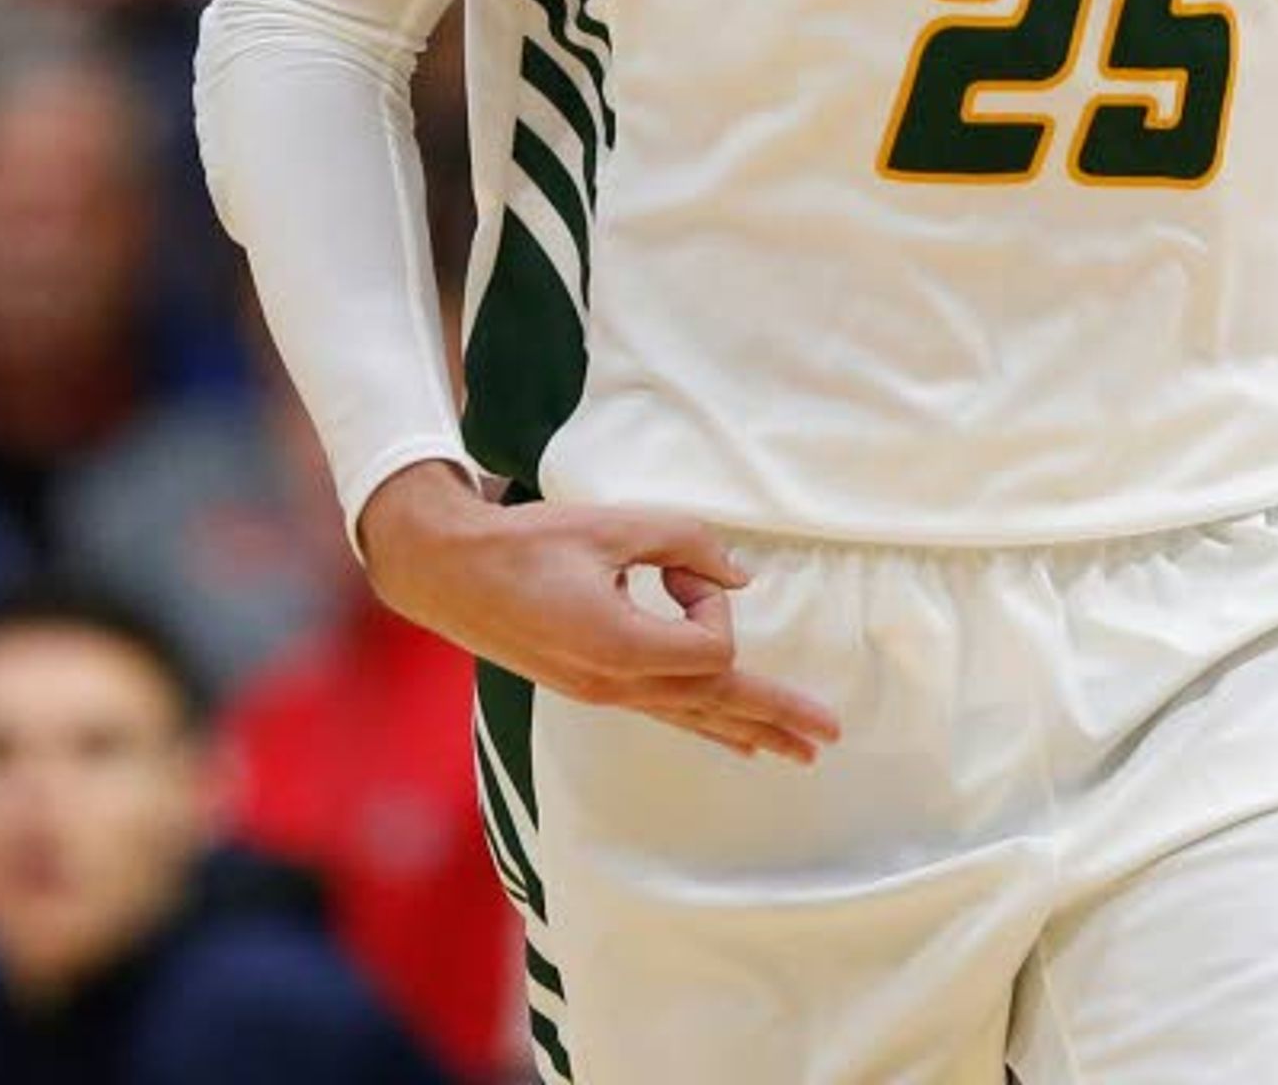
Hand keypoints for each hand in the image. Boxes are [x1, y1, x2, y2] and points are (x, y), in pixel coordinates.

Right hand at [356, 461, 840, 763]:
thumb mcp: (611, 527)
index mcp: (619, 647)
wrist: (449, 575)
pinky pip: (666, 715)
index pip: (710, 649)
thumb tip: (737, 577)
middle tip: (828, 737)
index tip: (680, 566)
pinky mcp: (593, 688)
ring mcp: (603, 694)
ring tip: (794, 752)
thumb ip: (683, 543)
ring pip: (693, 719)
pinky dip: (707, 725)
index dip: (711, 604)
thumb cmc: (526, 544)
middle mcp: (615, 684)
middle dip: (776, 716)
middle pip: (717, 706)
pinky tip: (733, 741)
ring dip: (749, 730)